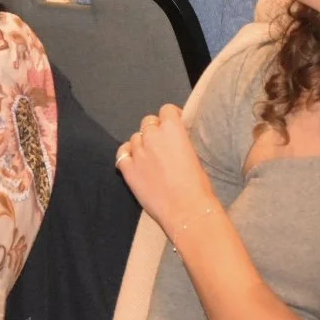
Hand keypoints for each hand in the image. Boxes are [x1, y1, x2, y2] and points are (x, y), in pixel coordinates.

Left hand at [114, 105, 219, 238]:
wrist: (187, 209)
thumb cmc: (198, 186)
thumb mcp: (195, 155)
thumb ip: (181, 142)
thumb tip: (175, 142)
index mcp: (173, 129)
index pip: (166, 110)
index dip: (170, 117)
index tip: (175, 126)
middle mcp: (153, 136)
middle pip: (148, 122)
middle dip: (154, 130)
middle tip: (162, 145)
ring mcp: (138, 152)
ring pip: (135, 138)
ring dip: (142, 144)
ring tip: (150, 158)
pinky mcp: (129, 170)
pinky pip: (121, 155)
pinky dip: (127, 156)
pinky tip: (134, 163)